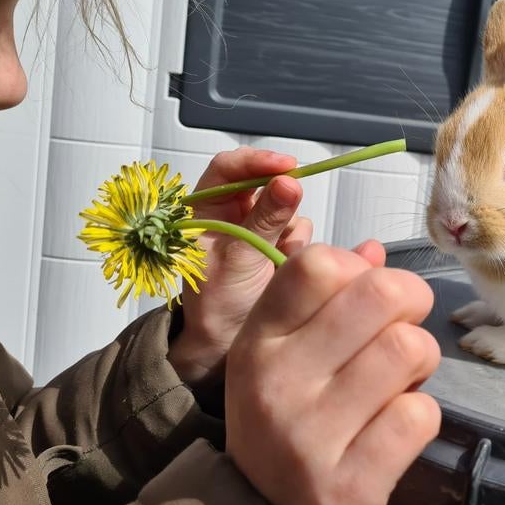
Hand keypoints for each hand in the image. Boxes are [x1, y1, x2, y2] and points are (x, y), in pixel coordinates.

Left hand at [169, 148, 310, 386]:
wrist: (226, 344)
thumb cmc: (217, 302)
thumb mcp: (241, 257)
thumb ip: (266, 219)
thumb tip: (289, 182)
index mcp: (205, 209)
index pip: (229, 168)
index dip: (257, 161)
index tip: (287, 166)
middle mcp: (232, 212)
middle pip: (264, 182)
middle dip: (281, 197)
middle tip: (293, 208)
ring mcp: (256, 227)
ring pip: (286, 206)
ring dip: (290, 227)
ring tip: (279, 256)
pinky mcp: (277, 244)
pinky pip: (299, 230)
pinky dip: (298, 244)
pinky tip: (286, 264)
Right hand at [225, 243, 441, 504]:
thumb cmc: (293, 421)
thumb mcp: (287, 355)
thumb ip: (327, 298)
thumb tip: (374, 251)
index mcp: (258, 341)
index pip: (318, 263)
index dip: (364, 271)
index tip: (370, 296)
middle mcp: (274, 384)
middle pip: (380, 294)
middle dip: (411, 305)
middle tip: (405, 332)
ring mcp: (306, 441)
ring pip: (408, 350)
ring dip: (421, 363)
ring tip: (401, 383)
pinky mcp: (345, 491)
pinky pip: (419, 416)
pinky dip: (422, 418)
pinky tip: (396, 429)